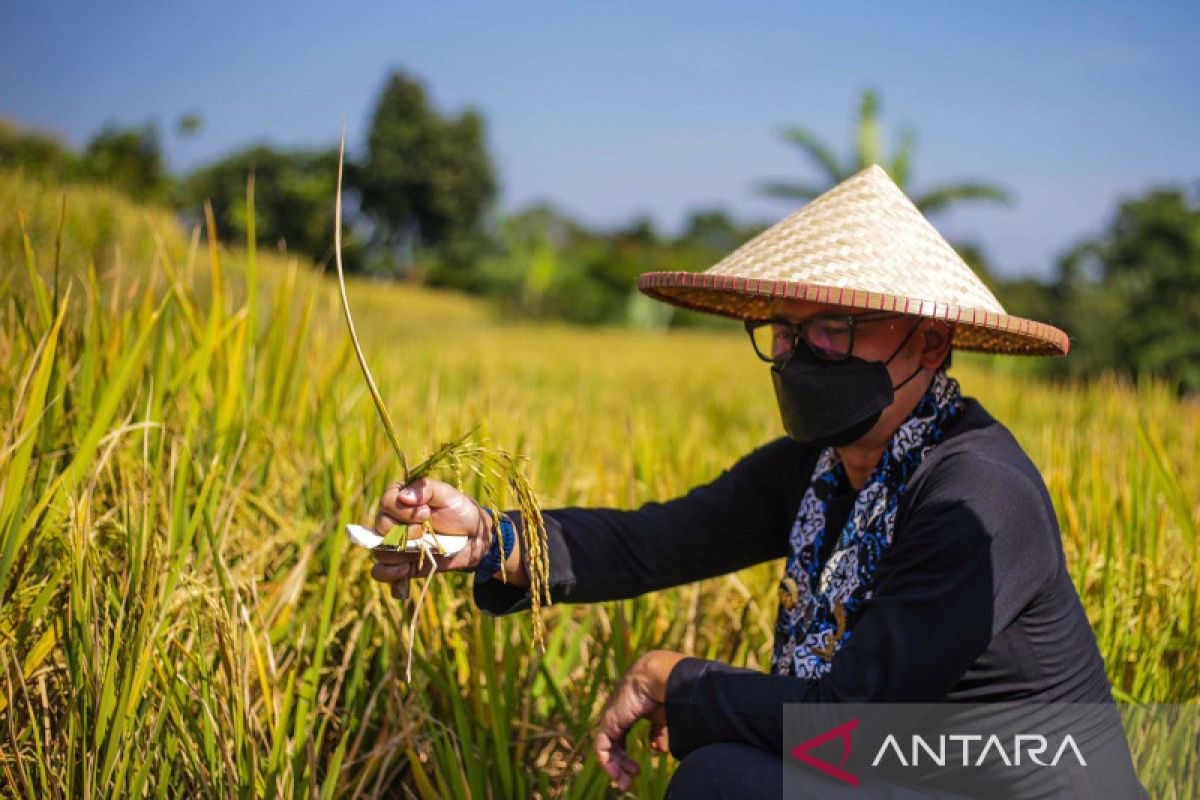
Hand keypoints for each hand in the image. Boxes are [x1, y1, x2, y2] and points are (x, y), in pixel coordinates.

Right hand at [369, 477, 494, 598]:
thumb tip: (403, 496)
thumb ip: (426, 488)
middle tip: (425, 530)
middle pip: (381, 526)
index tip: (426, 513)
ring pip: (378, 550)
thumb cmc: (459, 510)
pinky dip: (388, 573)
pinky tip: (405, 569)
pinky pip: (380, 572)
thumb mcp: (447, 494)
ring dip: (399, 551)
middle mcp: (393, 520)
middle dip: (404, 531)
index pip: (386, 502)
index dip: (403, 510)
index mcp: (401, 499)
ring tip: (420, 549)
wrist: (474, 537)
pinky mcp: (400, 564)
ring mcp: (395, 544)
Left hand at [595, 650, 686, 790]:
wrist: (659, 676)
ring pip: (607, 748)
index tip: (638, 770)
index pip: (621, 736)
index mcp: (630, 710)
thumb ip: (659, 733)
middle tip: (631, 778)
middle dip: (622, 764)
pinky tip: (617, 775)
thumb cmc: (666, 692)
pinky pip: (602, 748)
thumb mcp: (664, 717)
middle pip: (614, 744)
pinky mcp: (608, 723)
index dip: (627, 755)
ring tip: (625, 784)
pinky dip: (608, 763)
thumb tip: (657, 750)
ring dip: (615, 768)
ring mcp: (611, 718)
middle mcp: (618, 714)